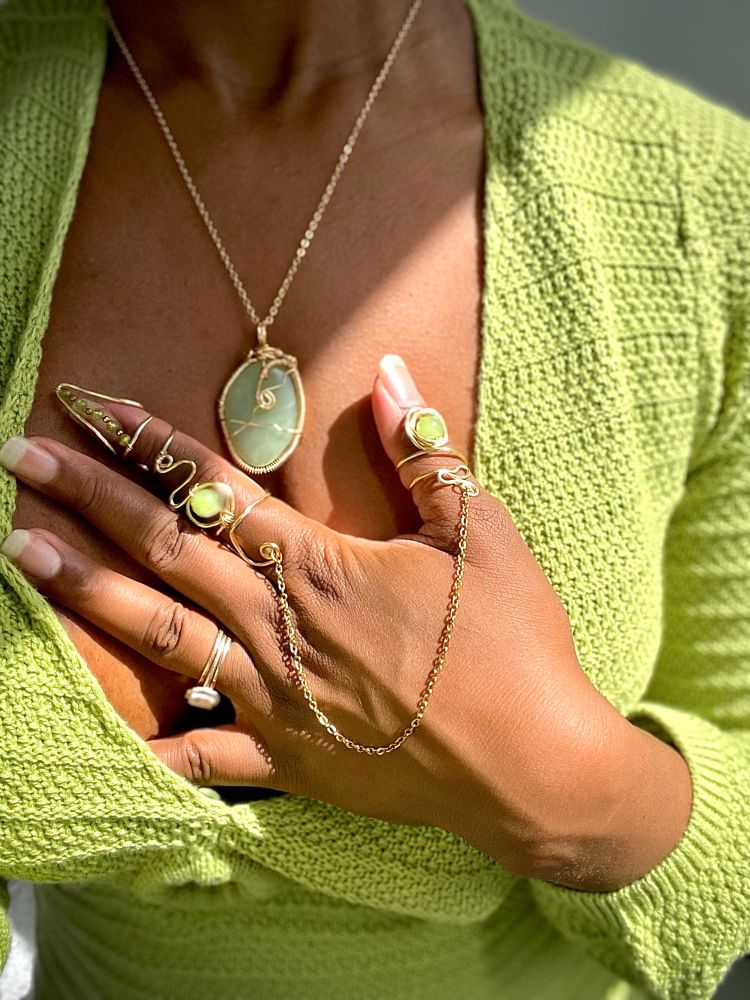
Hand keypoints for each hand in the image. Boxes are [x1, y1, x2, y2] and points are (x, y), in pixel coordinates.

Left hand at [0, 355, 626, 875]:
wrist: (534, 767)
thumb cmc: (514, 644)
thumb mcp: (480, 533)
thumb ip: (423, 454)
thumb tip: (390, 374)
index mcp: (320, 565)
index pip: (213, 488)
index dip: (147, 442)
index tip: (89, 408)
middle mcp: (279, 625)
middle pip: (165, 549)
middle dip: (90, 498)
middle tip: (21, 460)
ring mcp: (274, 697)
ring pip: (159, 635)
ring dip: (87, 591)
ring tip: (24, 553)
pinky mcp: (288, 760)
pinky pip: (204, 757)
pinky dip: (154, 744)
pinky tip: (105, 734)